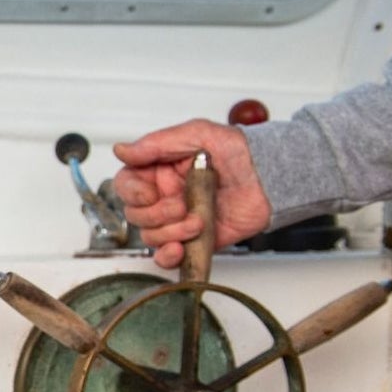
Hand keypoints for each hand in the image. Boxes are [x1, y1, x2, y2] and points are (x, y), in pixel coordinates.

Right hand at [112, 119, 271, 268]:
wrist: (270, 177)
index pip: (126, 185)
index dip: (133, 193)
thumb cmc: (239, 151)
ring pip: (150, 236)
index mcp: (160, 171)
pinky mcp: (193, 240)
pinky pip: (167, 257)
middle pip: (135, 215)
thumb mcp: (196, 134)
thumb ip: (155, 143)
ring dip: (170, 232)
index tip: (150, 192)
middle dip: (157, 214)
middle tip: (182, 205)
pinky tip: (179, 248)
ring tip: (197, 222)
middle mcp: (165, 196)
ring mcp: (178, 220)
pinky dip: (168, 256)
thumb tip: (121, 150)